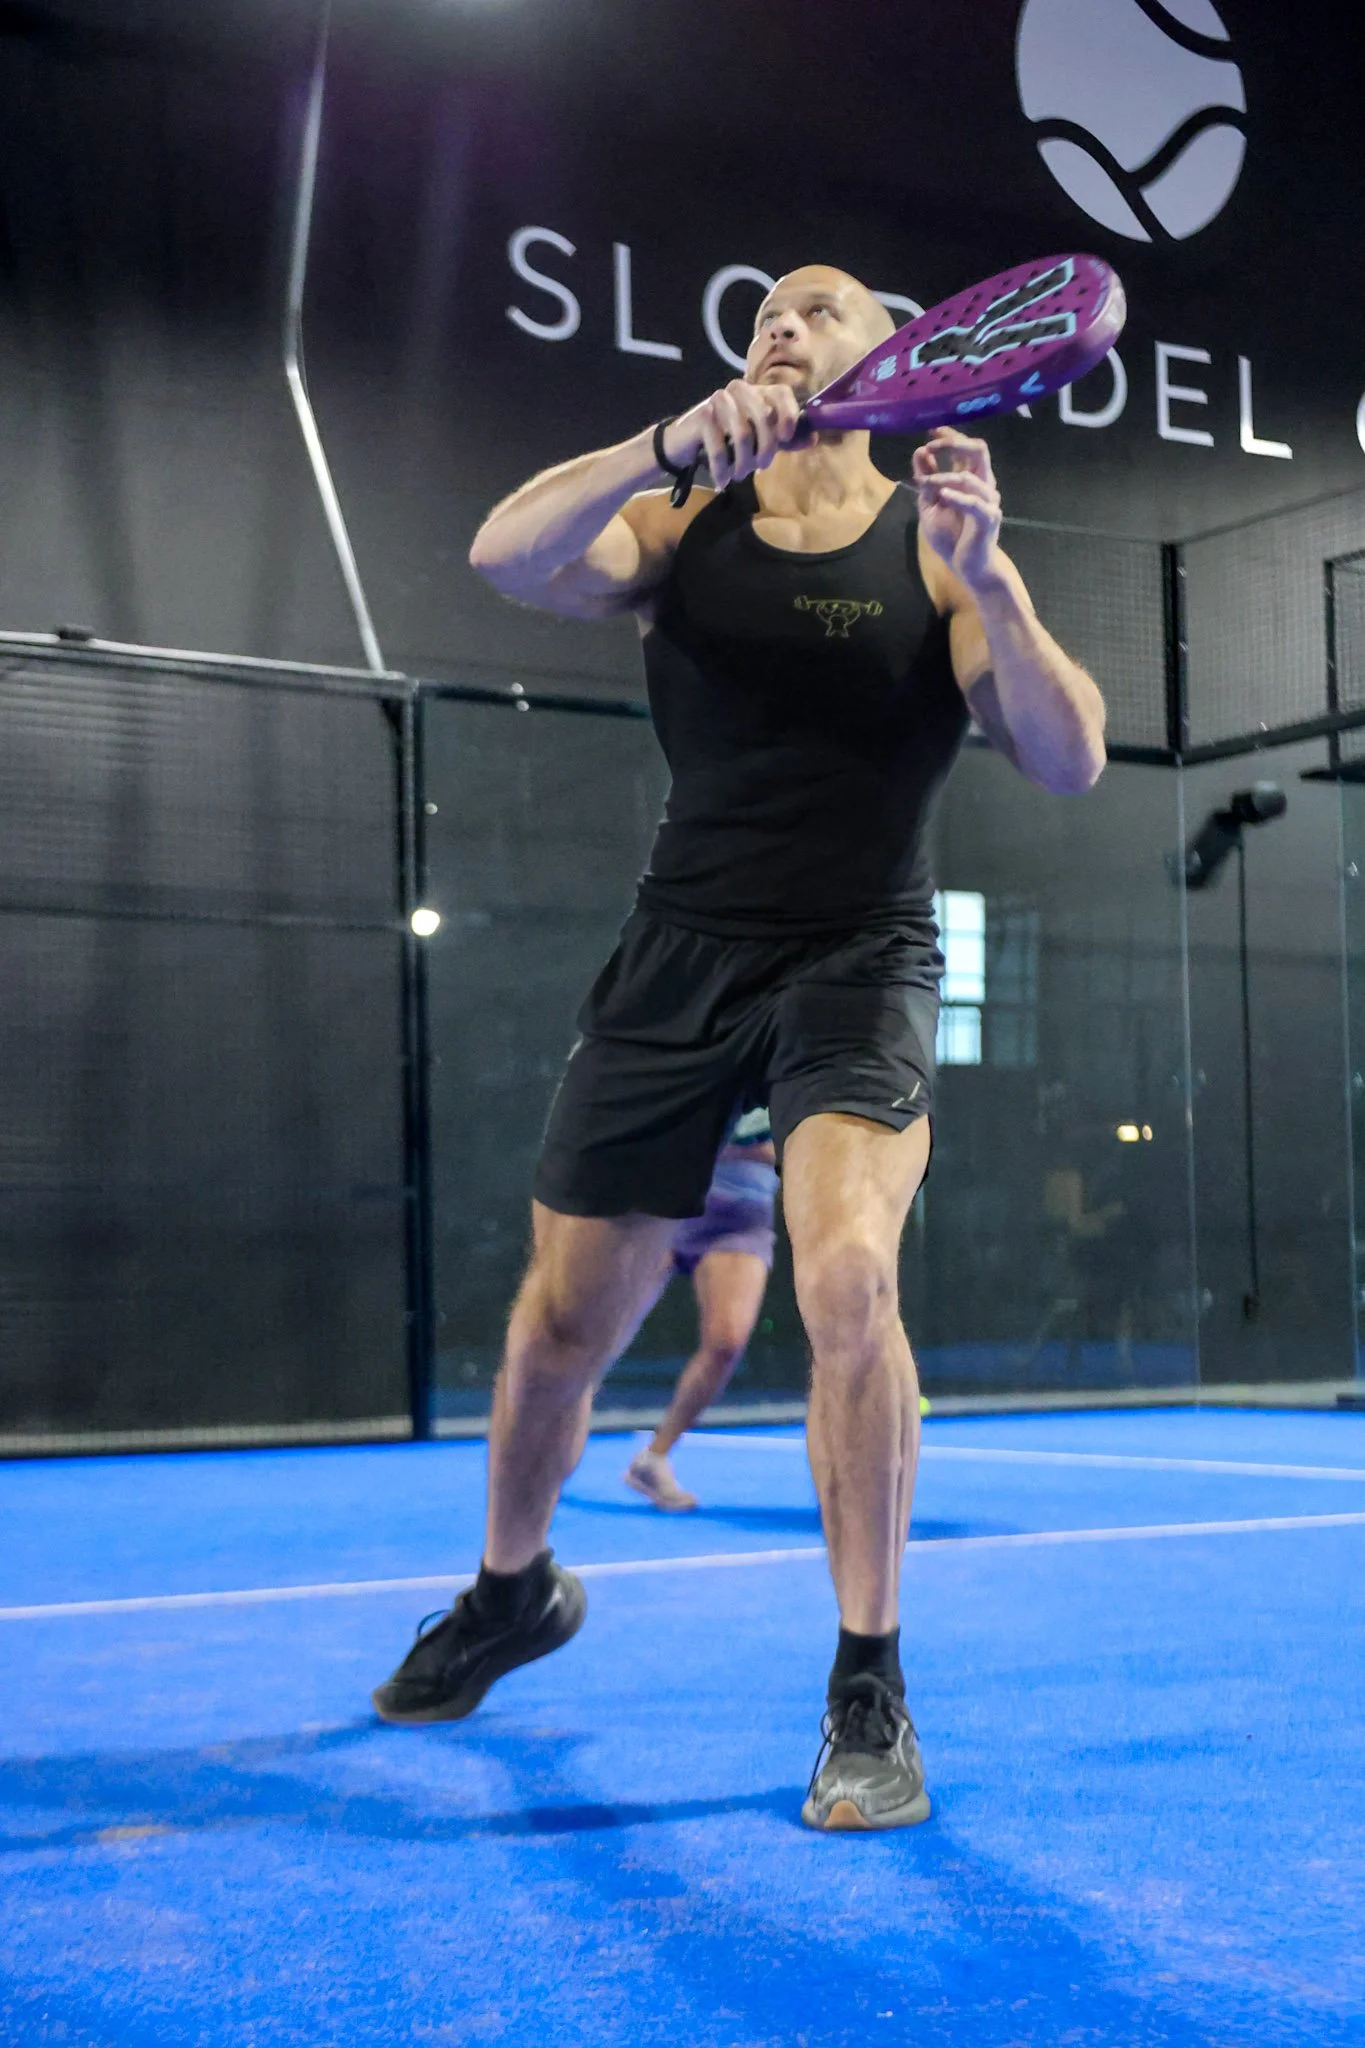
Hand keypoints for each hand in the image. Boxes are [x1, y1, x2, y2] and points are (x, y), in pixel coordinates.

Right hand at [662, 380, 800, 489]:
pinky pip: (719, 447)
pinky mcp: (702, 416)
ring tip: (740, 476)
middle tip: (761, 467)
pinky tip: (722, 480)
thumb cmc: (726, 440)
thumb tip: (814, 438)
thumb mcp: (758, 439)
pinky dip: (722, 469)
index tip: (786, 438)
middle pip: (764, 417)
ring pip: (743, 434)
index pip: (782, 393)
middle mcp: (740, 390)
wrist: (684, 443)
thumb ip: (784, 438)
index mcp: (757, 392)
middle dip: (766, 448)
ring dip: (743, 463)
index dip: (788, 415)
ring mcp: (719, 400)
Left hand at [912, 427, 1002, 590]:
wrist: (968, 567)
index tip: (931, 429)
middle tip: (932, 447)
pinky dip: (957, 496)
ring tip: (924, 482)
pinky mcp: (989, 519)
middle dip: (954, 443)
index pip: (966, 447)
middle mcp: (983, 484)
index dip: (950, 435)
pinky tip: (942, 494)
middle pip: (979, 450)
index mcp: (970, 478)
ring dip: (944, 476)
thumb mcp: (930, 505)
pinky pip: (975, 503)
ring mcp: (988, 501)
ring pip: (971, 476)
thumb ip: (927, 479)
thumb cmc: (952, 537)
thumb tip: (920, 452)